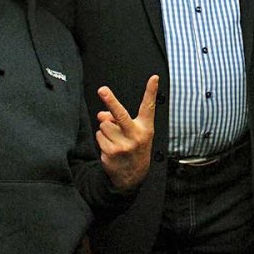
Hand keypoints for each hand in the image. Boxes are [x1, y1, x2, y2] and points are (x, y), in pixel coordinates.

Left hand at [95, 75, 157, 190]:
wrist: (133, 175)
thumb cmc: (135, 147)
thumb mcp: (134, 132)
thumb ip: (119, 120)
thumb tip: (101, 114)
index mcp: (145, 127)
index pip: (148, 106)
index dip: (151, 91)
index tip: (154, 78)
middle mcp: (135, 135)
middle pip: (120, 114)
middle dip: (110, 100)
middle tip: (102, 89)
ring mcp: (123, 145)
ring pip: (104, 125)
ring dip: (106, 130)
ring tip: (115, 139)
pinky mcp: (111, 153)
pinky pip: (99, 136)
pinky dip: (102, 140)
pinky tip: (111, 147)